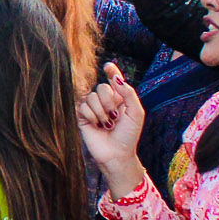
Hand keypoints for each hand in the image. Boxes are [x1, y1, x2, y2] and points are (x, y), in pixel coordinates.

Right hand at [76, 62, 146, 185]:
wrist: (116, 153)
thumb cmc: (128, 135)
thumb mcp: (136, 113)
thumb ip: (128, 93)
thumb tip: (116, 79)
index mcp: (120, 99)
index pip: (114, 80)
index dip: (111, 72)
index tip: (108, 66)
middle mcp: (106, 102)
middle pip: (102, 88)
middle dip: (108, 102)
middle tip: (114, 116)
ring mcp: (93, 109)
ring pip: (91, 97)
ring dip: (101, 112)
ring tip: (106, 124)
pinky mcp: (82, 117)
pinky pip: (82, 107)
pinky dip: (91, 116)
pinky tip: (96, 125)